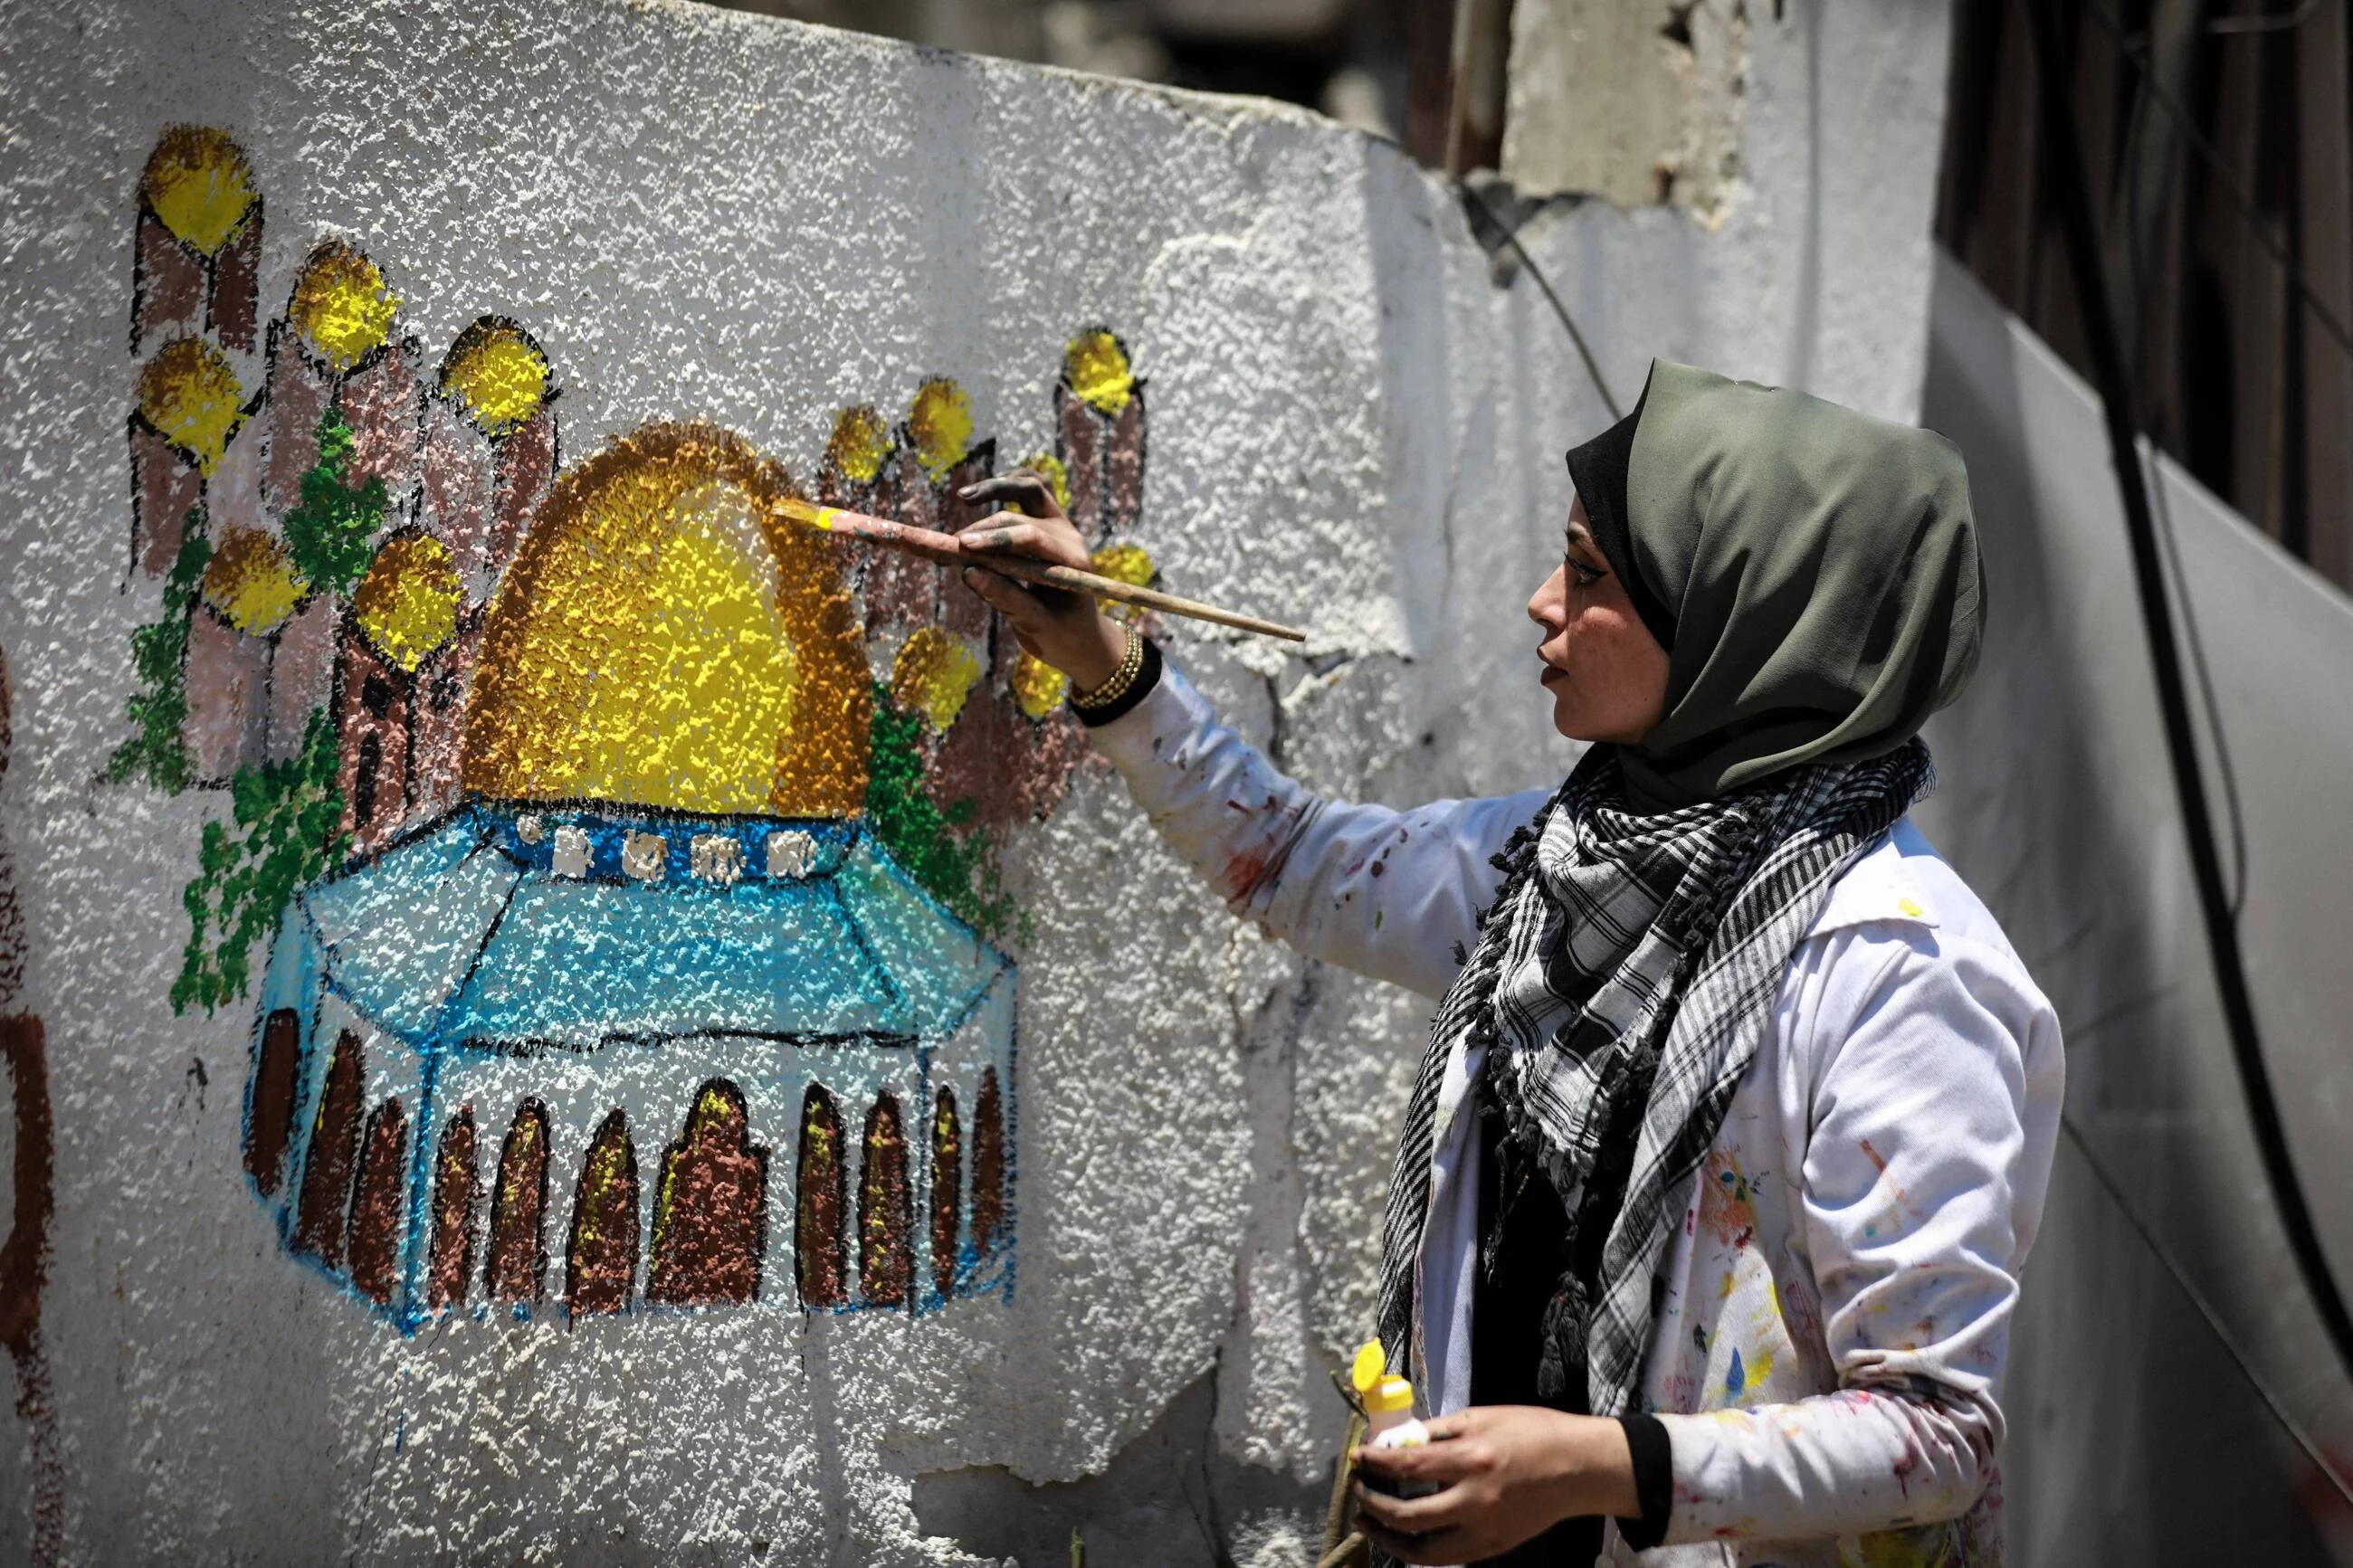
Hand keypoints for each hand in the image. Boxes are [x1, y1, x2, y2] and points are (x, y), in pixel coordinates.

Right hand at [953, 472, 1126, 690]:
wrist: (1081, 635)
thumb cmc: (1060, 635)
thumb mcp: (1036, 625)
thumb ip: (1007, 599)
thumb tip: (969, 573)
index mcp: (1073, 563)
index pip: (1032, 538)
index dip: (995, 539)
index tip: (962, 546)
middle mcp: (1070, 537)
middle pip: (1023, 515)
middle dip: (983, 528)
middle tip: (949, 546)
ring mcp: (1062, 525)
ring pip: (1031, 488)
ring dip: (996, 488)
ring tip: (963, 496)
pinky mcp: (1051, 521)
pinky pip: (1033, 488)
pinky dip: (1007, 485)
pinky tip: (980, 493)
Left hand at [1351, 1407, 1636, 1564]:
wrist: (1579, 1469)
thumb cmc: (1533, 1433)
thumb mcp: (1484, 1418)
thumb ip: (1440, 1432)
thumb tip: (1400, 1440)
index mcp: (1472, 1460)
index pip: (1407, 1467)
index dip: (1374, 1464)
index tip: (1357, 1459)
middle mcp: (1474, 1500)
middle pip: (1407, 1516)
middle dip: (1373, 1504)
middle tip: (1359, 1491)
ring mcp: (1484, 1530)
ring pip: (1422, 1550)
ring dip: (1388, 1537)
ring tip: (1369, 1522)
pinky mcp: (1493, 1548)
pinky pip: (1447, 1557)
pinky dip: (1419, 1550)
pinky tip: (1404, 1536)